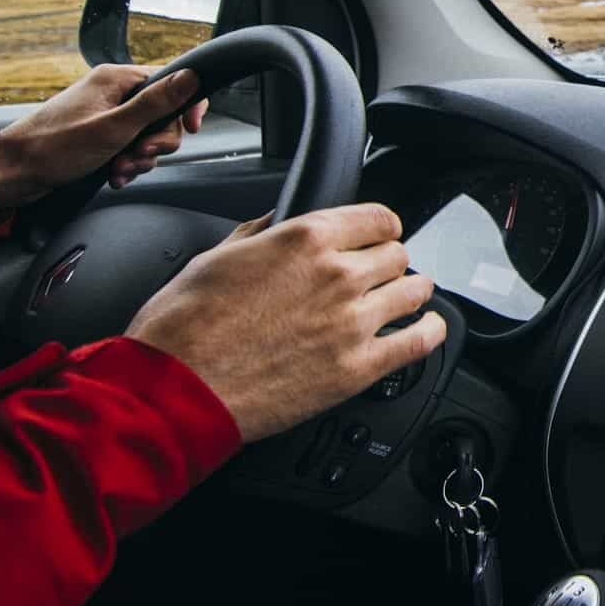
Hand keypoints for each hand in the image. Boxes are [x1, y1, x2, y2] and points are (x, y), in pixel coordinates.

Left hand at [0, 65, 208, 205]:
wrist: (13, 173)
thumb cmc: (52, 148)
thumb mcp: (114, 128)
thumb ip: (155, 103)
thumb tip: (191, 77)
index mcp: (116, 79)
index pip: (172, 81)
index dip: (186, 107)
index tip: (191, 129)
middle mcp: (113, 92)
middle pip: (163, 114)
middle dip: (155, 143)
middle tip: (137, 155)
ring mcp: (106, 113)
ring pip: (148, 135)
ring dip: (139, 158)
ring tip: (118, 169)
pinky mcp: (100, 134)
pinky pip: (130, 147)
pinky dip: (127, 164)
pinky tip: (114, 174)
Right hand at [125, 204, 445, 442]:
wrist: (174, 388)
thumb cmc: (183, 327)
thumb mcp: (216, 256)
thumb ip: (259, 235)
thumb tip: (278, 223)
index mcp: (305, 239)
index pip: (378, 217)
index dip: (378, 228)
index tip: (377, 237)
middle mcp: (338, 274)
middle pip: (398, 254)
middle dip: (389, 262)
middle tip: (378, 275)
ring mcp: (352, 322)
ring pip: (415, 291)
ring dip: (410, 293)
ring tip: (404, 299)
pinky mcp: (358, 368)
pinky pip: (419, 342)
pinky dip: (430, 332)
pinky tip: (428, 328)